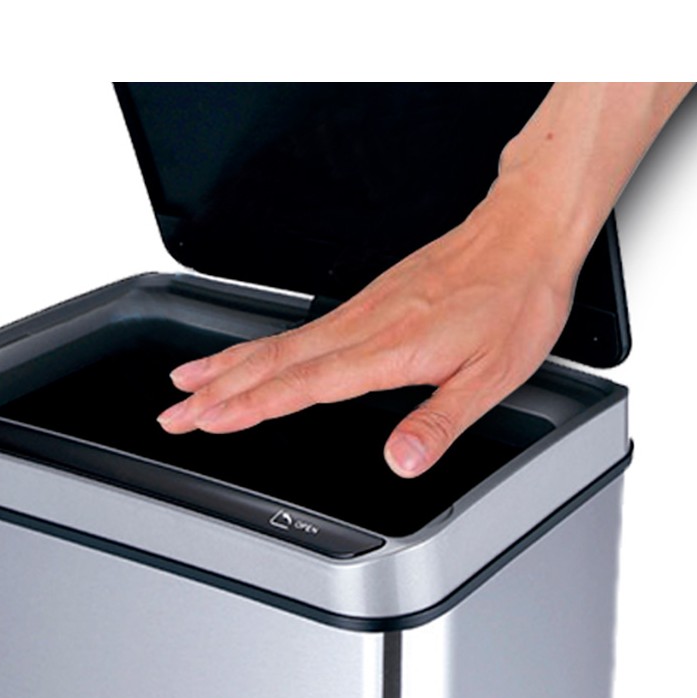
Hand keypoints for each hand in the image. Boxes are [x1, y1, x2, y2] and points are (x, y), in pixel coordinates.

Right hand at [157, 172, 583, 476]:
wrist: (524, 235)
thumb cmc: (513, 301)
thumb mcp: (493, 376)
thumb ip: (439, 423)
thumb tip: (401, 463)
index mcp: (390, 349)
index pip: (305, 384)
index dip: (252, 405)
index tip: (210, 419)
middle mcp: (364, 326)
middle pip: (273, 362)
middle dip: (216, 390)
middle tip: (172, 414)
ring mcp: (360, 311)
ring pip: (278, 343)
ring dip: (226, 365)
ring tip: (184, 383)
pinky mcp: (365, 301)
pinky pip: (297, 329)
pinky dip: (259, 345)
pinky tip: (248, 356)